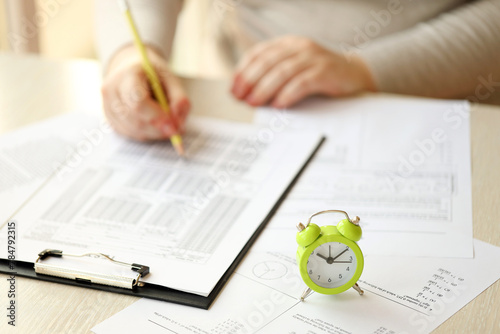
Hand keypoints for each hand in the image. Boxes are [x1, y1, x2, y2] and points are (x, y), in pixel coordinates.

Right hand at [101, 45, 189, 140]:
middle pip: (135, 119)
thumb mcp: (171, 79)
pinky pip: (129, 134)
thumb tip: (177, 124)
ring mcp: (107, 105)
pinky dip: (146, 134)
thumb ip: (179, 99)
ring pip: (133, 130)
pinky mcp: (109, 118)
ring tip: (168, 124)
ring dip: (154, 133)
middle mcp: (111, 90)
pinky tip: (155, 125)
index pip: (138, 102)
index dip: (157, 118)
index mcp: (127, 75)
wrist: (130, 68)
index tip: (174, 127)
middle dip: (159, 129)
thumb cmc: (152, 74)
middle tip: (177, 129)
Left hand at [231, 36, 375, 107]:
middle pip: (268, 62)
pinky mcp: (326, 72)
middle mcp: (299, 47)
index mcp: (288, 44)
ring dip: (264, 89)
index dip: (243, 70)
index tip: (233, 89)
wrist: (355, 77)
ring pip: (283, 72)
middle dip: (250, 80)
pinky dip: (288, 94)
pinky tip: (278, 105)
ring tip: (254, 103)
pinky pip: (302, 82)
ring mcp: (314, 58)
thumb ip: (273, 77)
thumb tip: (246, 94)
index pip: (259, 53)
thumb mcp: (294, 71)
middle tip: (240, 97)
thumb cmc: (319, 77)